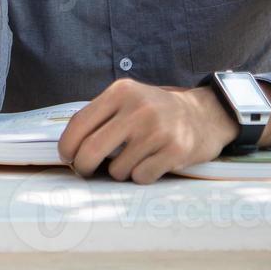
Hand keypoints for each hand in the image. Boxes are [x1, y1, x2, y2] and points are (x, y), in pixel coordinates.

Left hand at [56, 78, 239, 183]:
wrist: (204, 114)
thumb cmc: (156, 111)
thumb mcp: (128, 99)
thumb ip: (101, 115)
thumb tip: (68, 146)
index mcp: (121, 92)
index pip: (79, 123)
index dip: (66, 146)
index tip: (66, 156)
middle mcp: (138, 108)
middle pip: (92, 150)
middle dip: (83, 166)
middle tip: (85, 170)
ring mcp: (158, 130)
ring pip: (117, 169)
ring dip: (120, 171)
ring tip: (133, 158)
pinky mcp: (175, 150)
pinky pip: (141, 177)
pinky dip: (141, 176)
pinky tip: (151, 163)